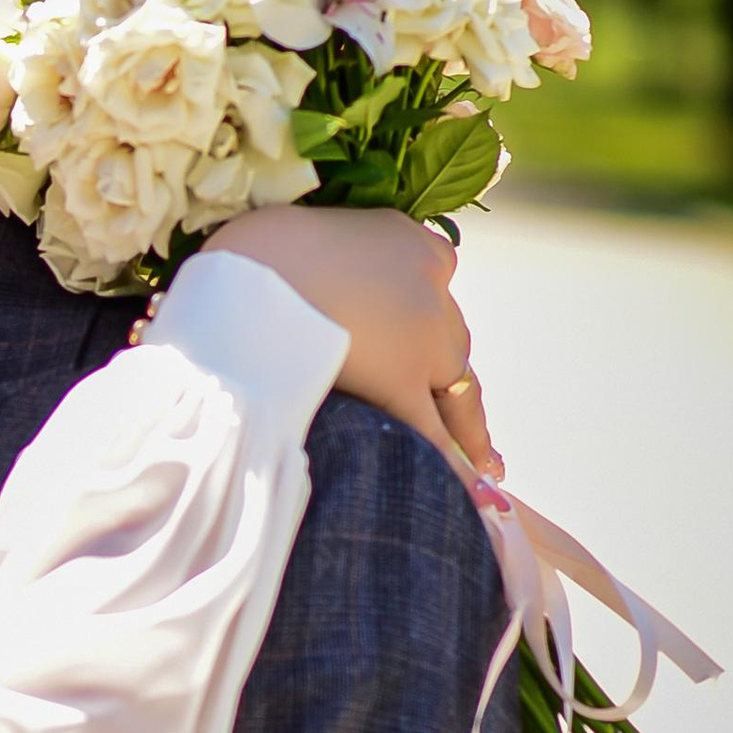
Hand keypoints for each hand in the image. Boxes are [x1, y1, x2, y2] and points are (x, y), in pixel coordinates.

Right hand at [212, 204, 499, 484]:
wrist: (249, 268)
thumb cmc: (248, 250)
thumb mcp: (291, 238)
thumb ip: (310, 263)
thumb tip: (282, 286)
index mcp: (401, 236)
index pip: (427, 278)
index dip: (423, 315)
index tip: (424, 334)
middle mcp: (427, 277)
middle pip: (450, 337)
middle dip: (449, 377)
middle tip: (464, 414)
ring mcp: (423, 330)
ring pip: (457, 387)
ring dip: (468, 428)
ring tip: (484, 465)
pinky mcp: (402, 378)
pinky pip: (435, 430)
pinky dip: (458, 466)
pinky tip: (477, 496)